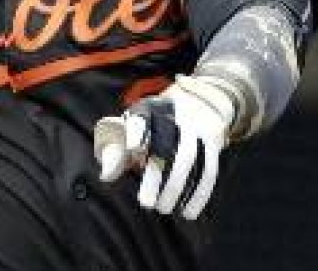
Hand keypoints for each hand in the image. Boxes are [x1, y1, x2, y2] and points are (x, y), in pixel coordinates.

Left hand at [93, 75, 236, 219]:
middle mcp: (173, 117)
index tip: (132, 148)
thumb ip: (115, 151)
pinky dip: (199, 193)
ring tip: (163, 208)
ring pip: (188, 157)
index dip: (136, 132)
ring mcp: (195, 130)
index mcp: (147, 110)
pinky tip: (188, 212)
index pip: (140, 119)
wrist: (195, 106)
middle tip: (145, 203)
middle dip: (156, 174)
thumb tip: (106, 176)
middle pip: (165, 142)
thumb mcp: (130, 130)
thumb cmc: (151, 126)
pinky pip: (209, 170)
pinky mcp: (211, 145)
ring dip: (176, 186)